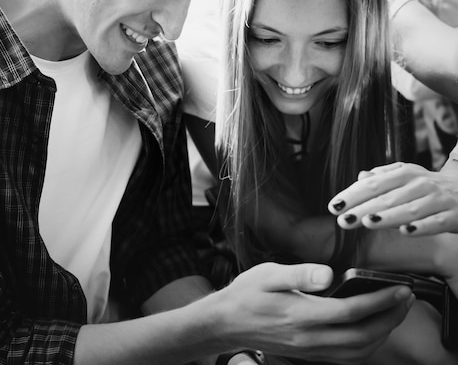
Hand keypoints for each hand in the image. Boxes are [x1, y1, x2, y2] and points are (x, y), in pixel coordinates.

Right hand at [206, 262, 412, 364]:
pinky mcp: (309, 354)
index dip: (379, 300)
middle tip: (404, 298)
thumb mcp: (268, 274)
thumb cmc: (246, 295)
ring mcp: (310, 349)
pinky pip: (346, 357)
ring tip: (393, 312)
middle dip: (390, 318)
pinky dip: (367, 346)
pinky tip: (370, 330)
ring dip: (382, 333)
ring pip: (358, 351)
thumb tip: (328, 273)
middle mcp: (308, 337)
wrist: (226, 323)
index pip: (350, 311)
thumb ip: (299, 273)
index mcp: (300, 315)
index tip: (398, 288)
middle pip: (362, 336)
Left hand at [328, 162, 457, 235]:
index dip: (352, 194)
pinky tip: (406, 231)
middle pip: (387, 197)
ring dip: (388, 216)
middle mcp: (421, 184)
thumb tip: (361, 177)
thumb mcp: (408, 178)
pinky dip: (422, 226)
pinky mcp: (455, 215)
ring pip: (410, 209)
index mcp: (405, 173)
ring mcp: (439, 199)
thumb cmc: (432, 188)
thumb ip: (384, 178)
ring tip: (368, 222)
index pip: (373, 184)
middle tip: (343, 219)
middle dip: (363, 208)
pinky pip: (437, 222)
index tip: (334, 206)